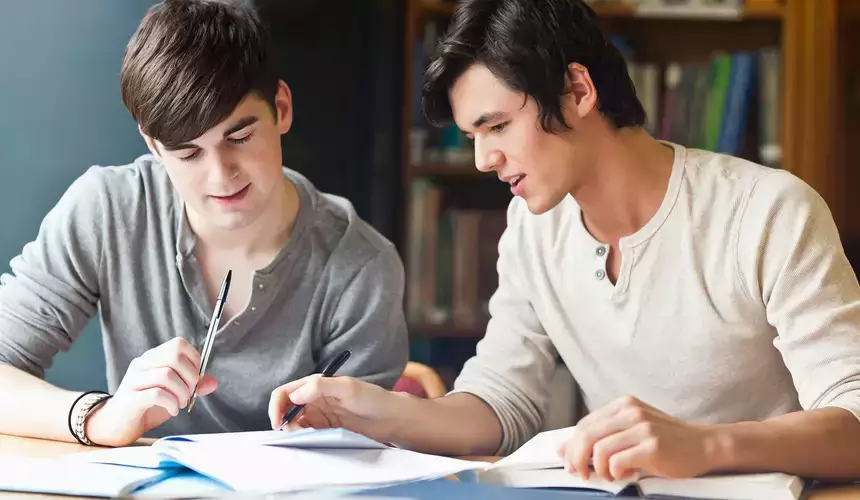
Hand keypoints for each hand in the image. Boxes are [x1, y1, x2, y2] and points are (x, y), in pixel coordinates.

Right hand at [86, 338, 217, 446]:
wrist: (116, 425)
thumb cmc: (146, 406)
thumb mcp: (173, 394)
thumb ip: (192, 386)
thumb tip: (213, 382)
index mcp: (152, 358)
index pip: (178, 344)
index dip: (194, 360)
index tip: (195, 379)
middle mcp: (142, 365)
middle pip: (174, 356)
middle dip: (190, 377)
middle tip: (189, 394)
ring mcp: (133, 380)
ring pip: (166, 374)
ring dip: (182, 392)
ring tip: (181, 404)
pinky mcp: (129, 399)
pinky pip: (156, 394)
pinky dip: (171, 403)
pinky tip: (173, 410)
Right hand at [268, 375, 402, 442]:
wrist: (390, 418)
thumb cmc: (372, 398)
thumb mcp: (347, 388)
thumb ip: (320, 387)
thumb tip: (295, 395)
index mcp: (315, 384)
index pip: (285, 392)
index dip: (276, 406)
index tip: (279, 423)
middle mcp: (313, 397)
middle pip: (285, 409)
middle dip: (283, 422)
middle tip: (292, 435)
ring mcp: (319, 413)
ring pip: (294, 422)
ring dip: (292, 431)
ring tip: (304, 438)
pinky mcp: (325, 427)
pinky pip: (305, 432)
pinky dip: (302, 437)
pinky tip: (310, 441)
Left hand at [557, 396, 720, 480]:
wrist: (704, 445)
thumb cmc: (667, 440)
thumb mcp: (633, 430)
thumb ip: (603, 436)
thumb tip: (565, 449)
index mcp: (623, 404)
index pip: (585, 424)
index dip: (572, 446)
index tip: (570, 462)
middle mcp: (631, 411)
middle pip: (586, 434)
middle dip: (577, 458)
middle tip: (581, 473)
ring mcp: (642, 427)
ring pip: (599, 449)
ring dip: (599, 469)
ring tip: (610, 474)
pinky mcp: (652, 445)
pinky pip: (617, 461)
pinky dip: (614, 472)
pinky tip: (624, 474)